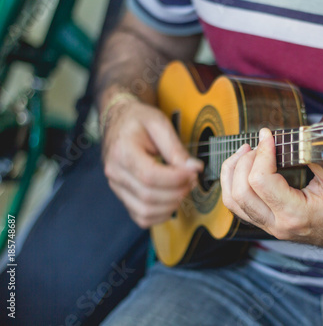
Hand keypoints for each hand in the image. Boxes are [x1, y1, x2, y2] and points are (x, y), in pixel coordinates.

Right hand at [102, 99, 202, 227]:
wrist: (118, 119)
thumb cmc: (138, 120)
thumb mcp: (159, 123)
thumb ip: (176, 148)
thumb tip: (194, 169)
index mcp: (122, 151)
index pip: (150, 176)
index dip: (176, 179)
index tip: (193, 172)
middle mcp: (115, 172)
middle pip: (149, 196)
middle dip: (178, 192)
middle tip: (192, 180)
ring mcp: (116, 186)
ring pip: (145, 211)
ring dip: (171, 205)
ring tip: (183, 189)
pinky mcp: (122, 195)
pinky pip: (141, 217)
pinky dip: (160, 215)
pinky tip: (172, 200)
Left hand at [220, 128, 322, 252]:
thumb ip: (314, 155)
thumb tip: (295, 133)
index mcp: (296, 214)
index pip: (262, 181)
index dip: (262, 152)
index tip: (269, 135)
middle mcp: (278, 224)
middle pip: (240, 192)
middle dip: (244, 161)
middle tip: (258, 144)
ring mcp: (269, 226)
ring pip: (233, 201)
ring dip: (233, 172)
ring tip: (245, 152)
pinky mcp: (265, 222)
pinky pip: (237, 205)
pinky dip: (234, 183)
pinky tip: (243, 167)